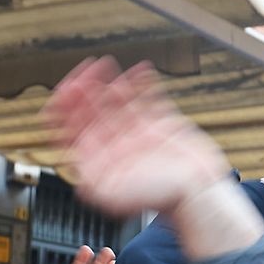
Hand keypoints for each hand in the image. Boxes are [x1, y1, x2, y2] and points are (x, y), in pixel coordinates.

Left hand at [43, 58, 229, 218]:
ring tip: (106, 64)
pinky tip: (140, 69)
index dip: (65, 107)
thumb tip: (71, 157)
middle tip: (86, 69)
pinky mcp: (159, 124)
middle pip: (89, 109)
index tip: (66, 89)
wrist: (198, 194)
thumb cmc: (159, 199)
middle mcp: (114, 145)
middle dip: (85, 87)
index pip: (71, 128)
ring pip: (115, 99)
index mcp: (98, 161)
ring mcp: (136, 132)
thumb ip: (88, 177)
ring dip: (109, 80)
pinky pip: (147, 97)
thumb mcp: (113, 195)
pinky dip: (142, 81)